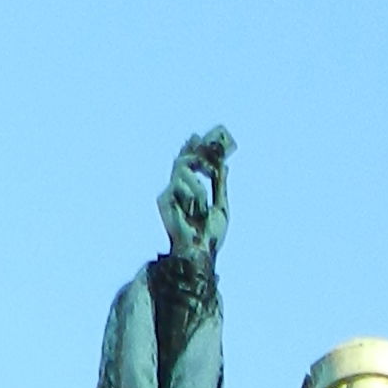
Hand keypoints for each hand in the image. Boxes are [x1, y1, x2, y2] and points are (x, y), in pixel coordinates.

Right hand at [157, 127, 232, 262]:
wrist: (201, 251)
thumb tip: (224, 166)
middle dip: (196, 150)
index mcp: (188, 192)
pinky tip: (194, 211)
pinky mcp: (163, 198)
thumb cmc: (210, 236)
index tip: (199, 136)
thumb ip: (221, 185)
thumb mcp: (221, 205)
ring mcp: (168, 193)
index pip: (187, 163)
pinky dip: (194, 195)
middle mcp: (176, 190)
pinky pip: (181, 182)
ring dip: (199, 184)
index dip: (192, 148)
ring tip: (202, 206)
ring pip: (183, 167)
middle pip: (182, 159)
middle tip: (210, 149)